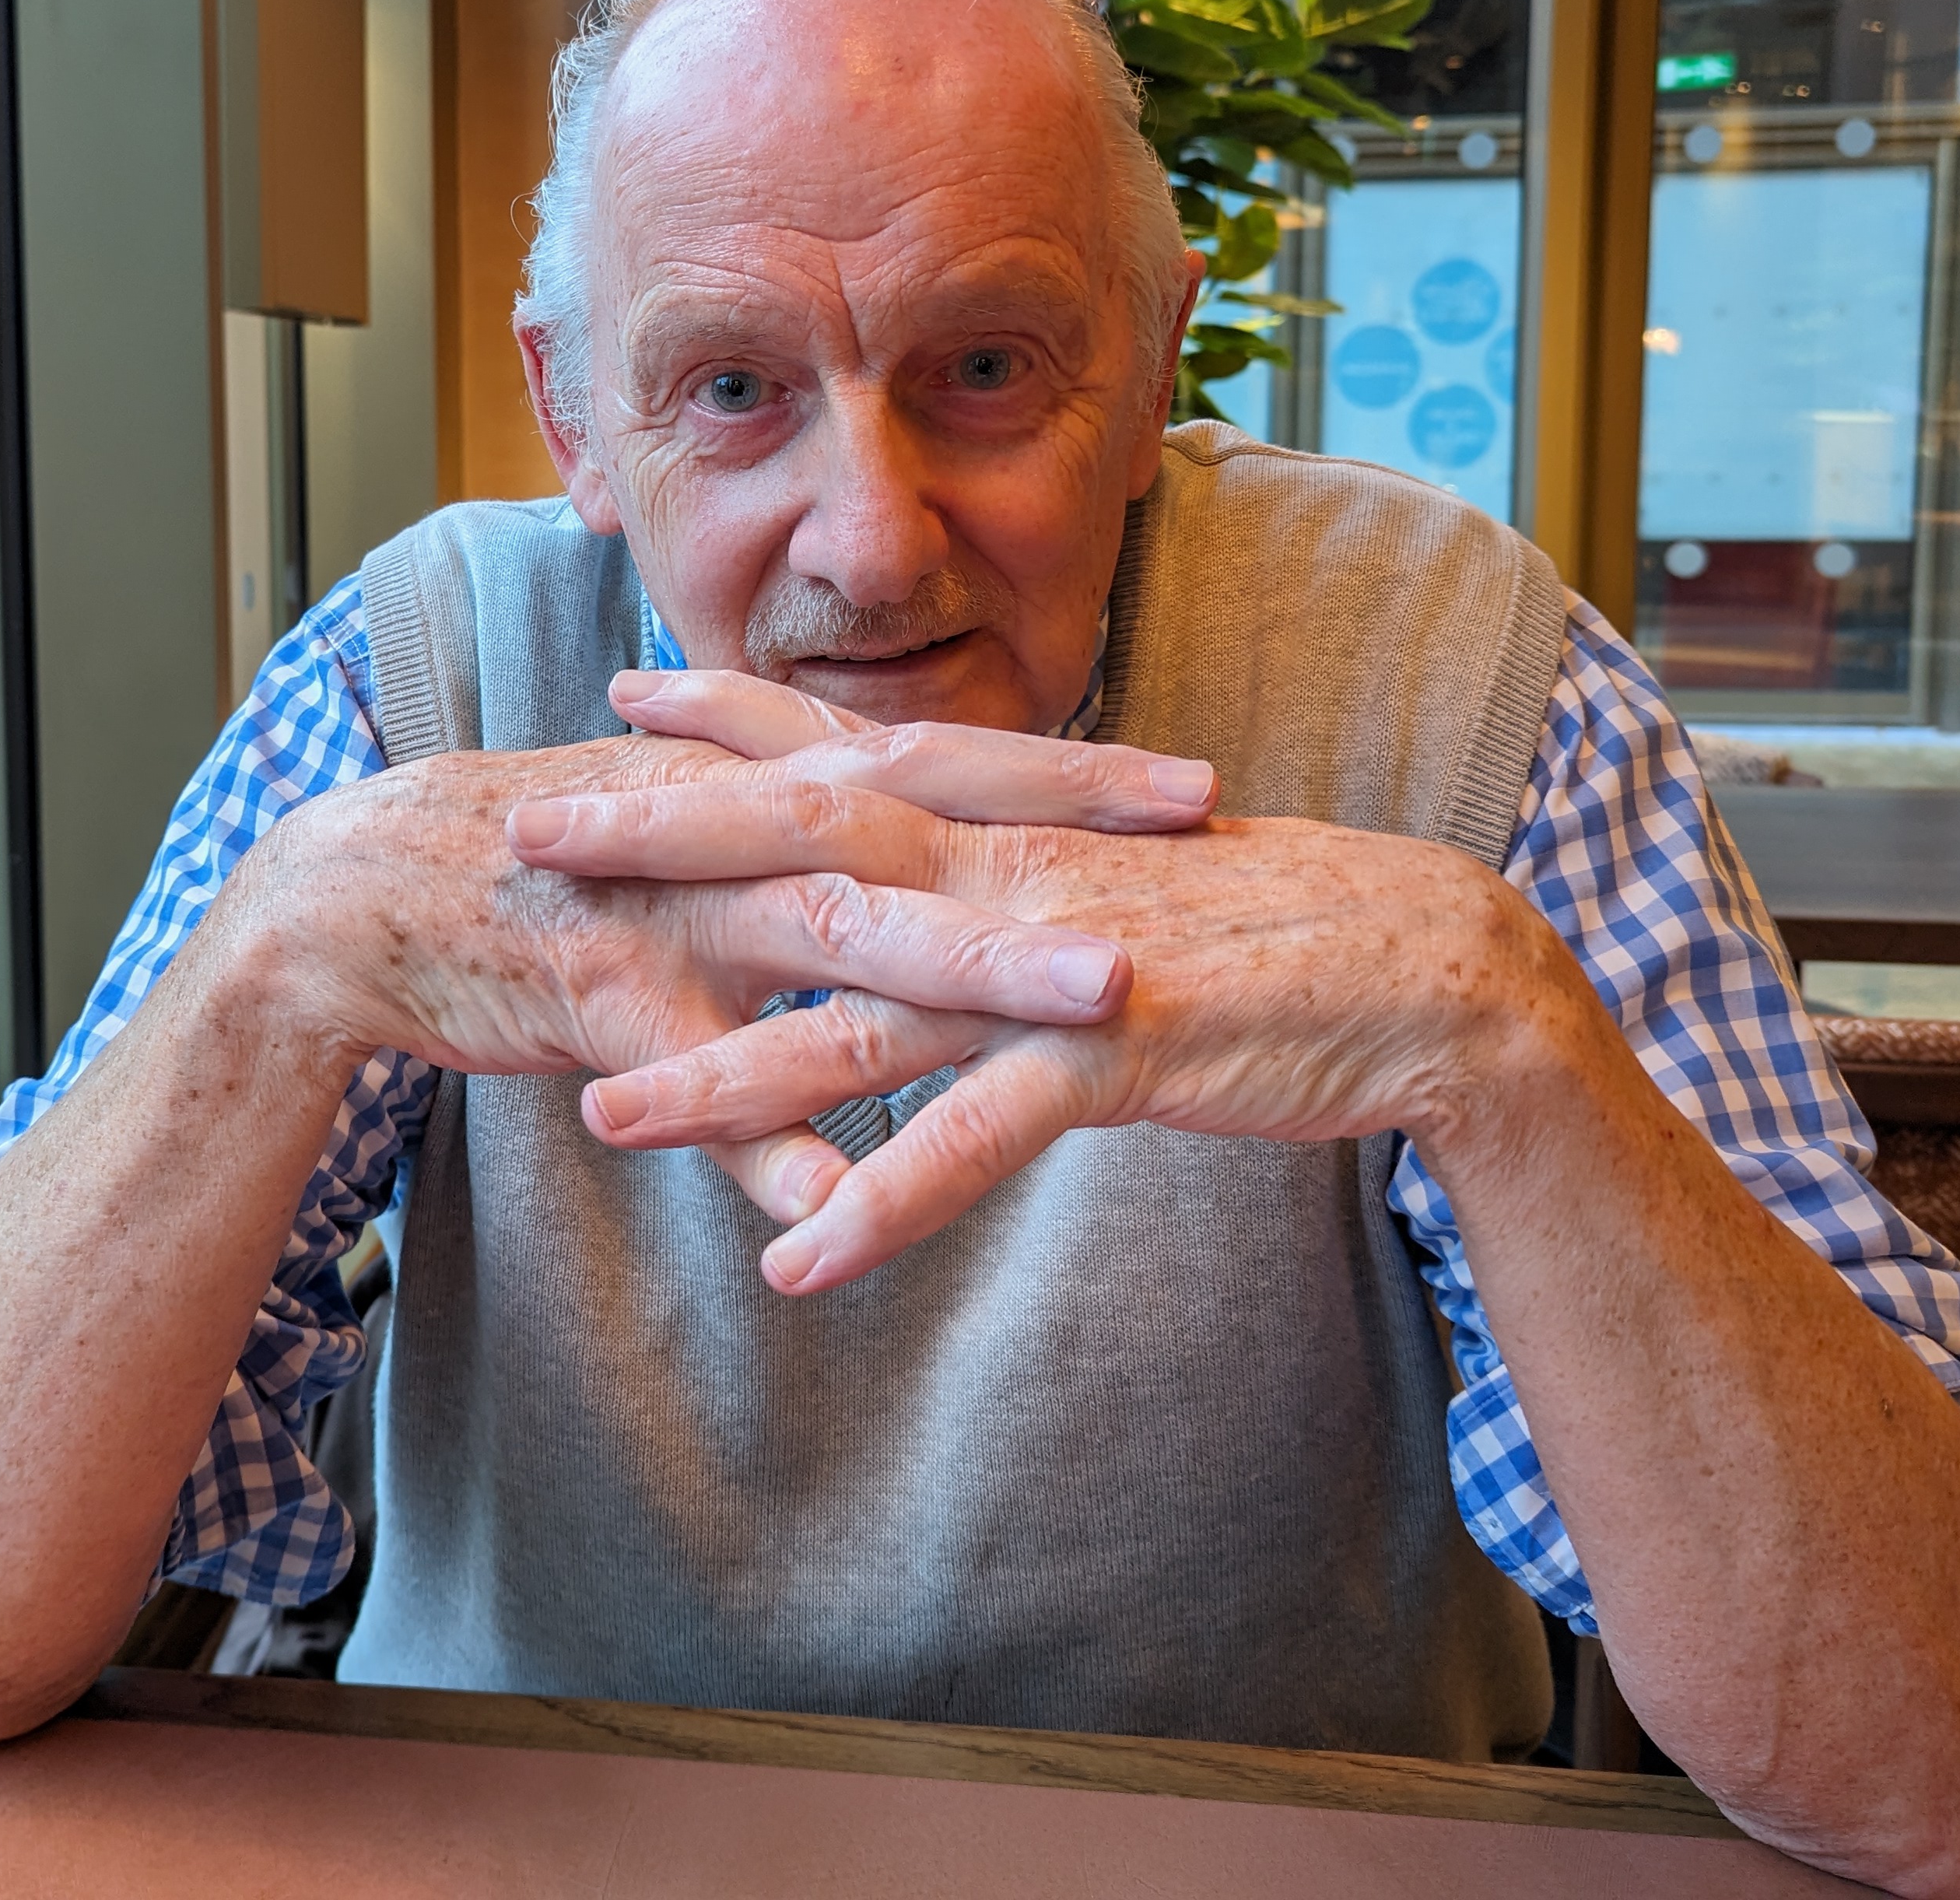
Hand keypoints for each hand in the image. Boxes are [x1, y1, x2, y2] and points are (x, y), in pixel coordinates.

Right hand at [241, 714, 1214, 1096]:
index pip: (947, 764)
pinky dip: (765, 1145)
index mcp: (771, 792)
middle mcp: (740, 831)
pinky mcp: (599, 999)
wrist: (367, 893)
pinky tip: (840, 1217)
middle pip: (927, 821)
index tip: (1205, 786)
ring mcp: (675, 911)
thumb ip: (808, 861)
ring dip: (975, 967)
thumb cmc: (553, 872)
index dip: (1073, 772)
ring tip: (1101, 1004)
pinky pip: (696, 1081)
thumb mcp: (697, 847)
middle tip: (1202, 848)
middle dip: (1067, 834)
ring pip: (841, 936)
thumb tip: (925, 881)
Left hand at [508, 672, 1595, 1293]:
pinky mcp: (1112, 1052)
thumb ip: (1018, 872)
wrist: (1430, 968)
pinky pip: (975, 1139)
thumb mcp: (1117, 875)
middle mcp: (1011, 870)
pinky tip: (796, 1264)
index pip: (845, 753)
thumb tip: (945, 870)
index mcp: (1012, 823)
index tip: (620, 695)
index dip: (729, 722)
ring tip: (601, 1118)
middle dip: (661, 842)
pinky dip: (886, 1202)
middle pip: (805, 849)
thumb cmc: (1267, 927)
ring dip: (723, 1072)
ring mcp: (1053, 960)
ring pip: (856, 1013)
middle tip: (530, 838)